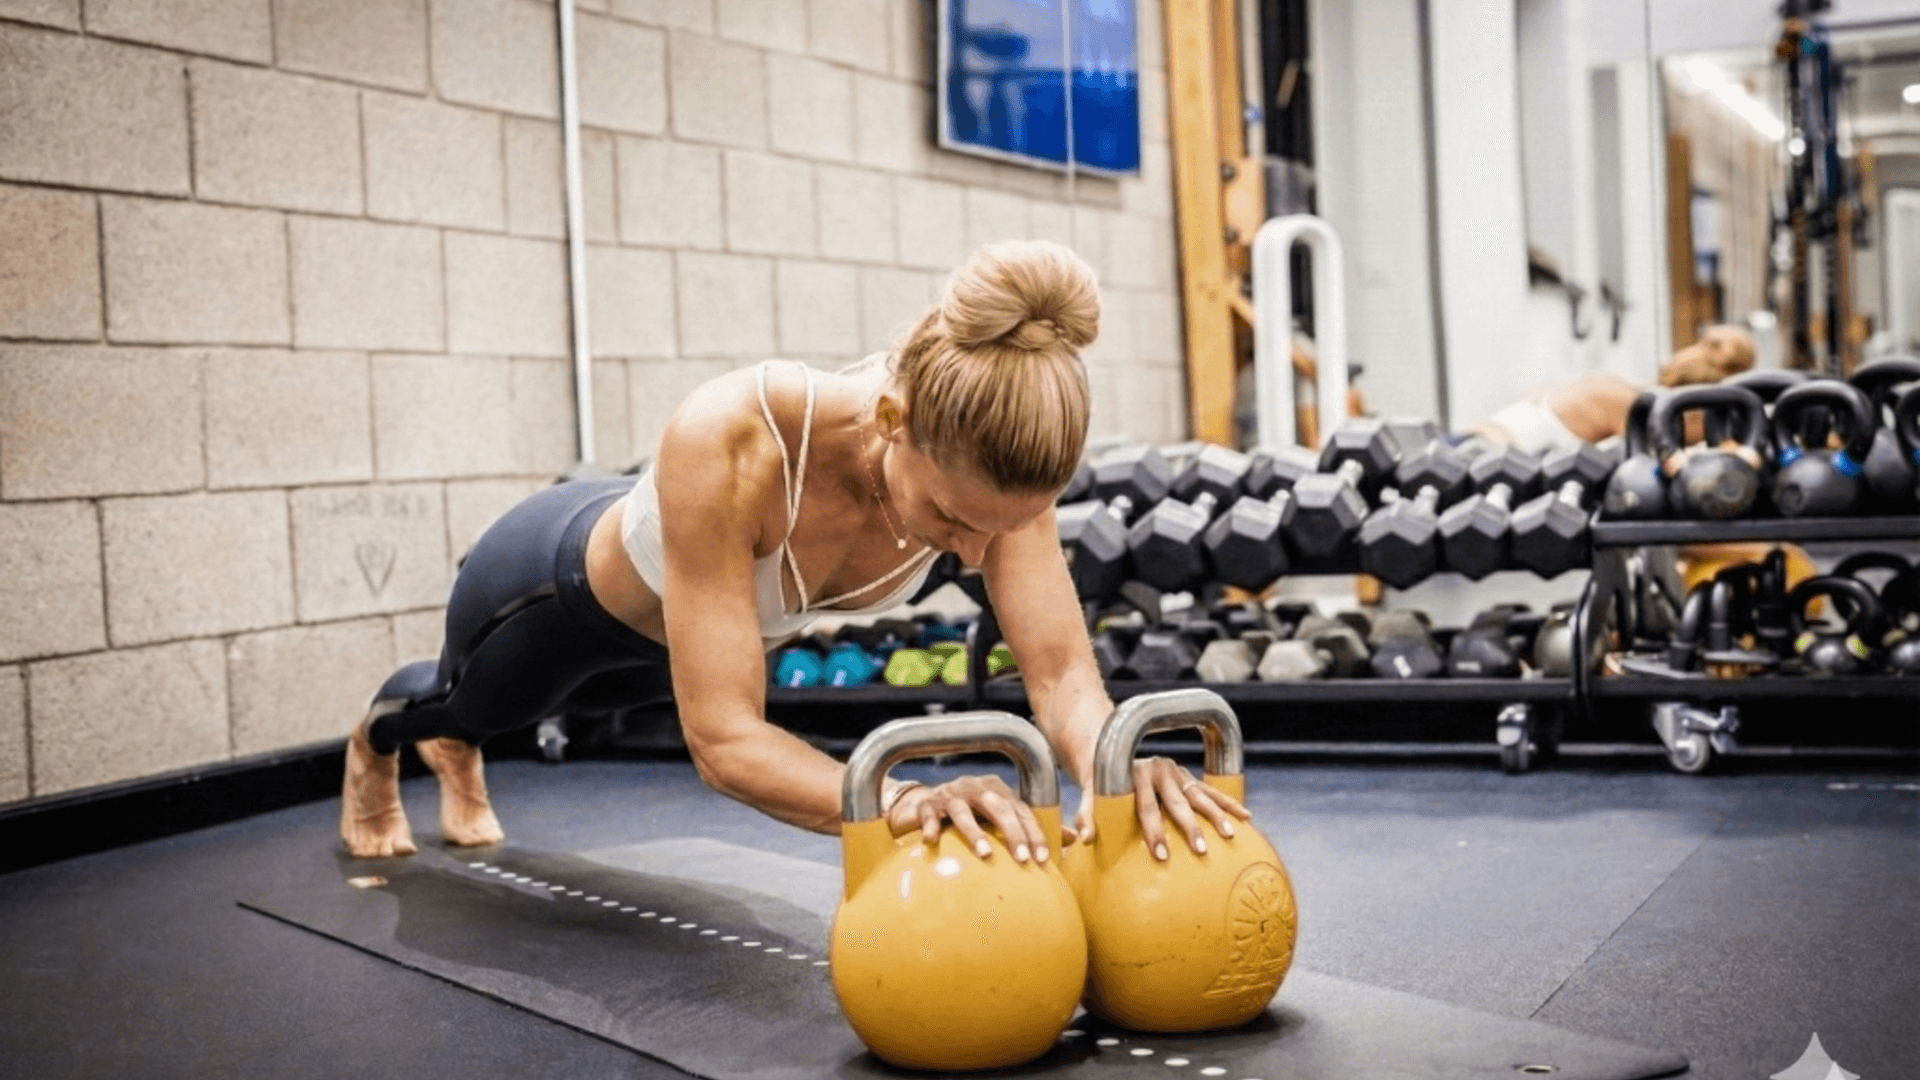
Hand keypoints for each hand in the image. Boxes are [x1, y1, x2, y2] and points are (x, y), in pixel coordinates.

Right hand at [885, 774, 1053, 864]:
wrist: (926, 803)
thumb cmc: (971, 814)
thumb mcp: (1000, 817)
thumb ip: (1031, 827)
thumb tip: (1074, 838)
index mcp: (998, 791)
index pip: (1021, 811)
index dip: (1034, 834)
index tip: (1043, 859)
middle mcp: (976, 789)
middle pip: (998, 807)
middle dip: (1012, 833)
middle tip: (1023, 859)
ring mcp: (950, 794)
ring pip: (963, 810)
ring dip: (974, 832)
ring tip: (984, 854)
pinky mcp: (927, 804)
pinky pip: (928, 814)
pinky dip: (931, 826)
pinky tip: (931, 841)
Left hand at [1074, 757, 1252, 861]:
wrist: (1113, 749)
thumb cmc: (1100, 781)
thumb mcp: (1089, 792)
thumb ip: (1087, 814)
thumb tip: (1086, 838)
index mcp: (1137, 775)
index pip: (1146, 808)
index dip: (1154, 832)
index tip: (1162, 856)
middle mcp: (1160, 771)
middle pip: (1177, 804)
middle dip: (1190, 828)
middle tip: (1201, 850)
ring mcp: (1177, 772)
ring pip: (1200, 796)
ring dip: (1217, 815)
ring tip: (1230, 835)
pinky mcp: (1188, 777)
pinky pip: (1212, 791)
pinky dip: (1229, 803)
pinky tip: (1246, 817)